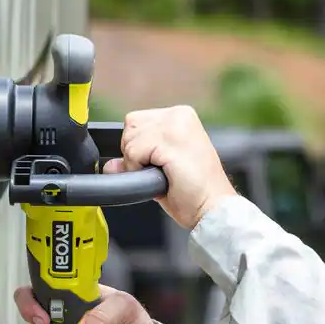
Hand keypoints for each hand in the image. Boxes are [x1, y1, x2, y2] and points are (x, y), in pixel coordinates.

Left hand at [104, 105, 235, 230]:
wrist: (213, 208)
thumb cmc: (194, 194)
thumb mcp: (160, 171)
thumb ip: (136, 162)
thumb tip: (110, 165)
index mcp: (180, 116)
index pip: (137, 121)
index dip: (137, 147)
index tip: (157, 163)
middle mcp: (178, 115)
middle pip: (130, 126)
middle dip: (135, 153)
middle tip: (159, 170)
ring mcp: (175, 125)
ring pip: (130, 139)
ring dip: (137, 163)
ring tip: (162, 174)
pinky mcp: (170, 141)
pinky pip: (134, 152)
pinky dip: (138, 169)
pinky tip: (160, 176)